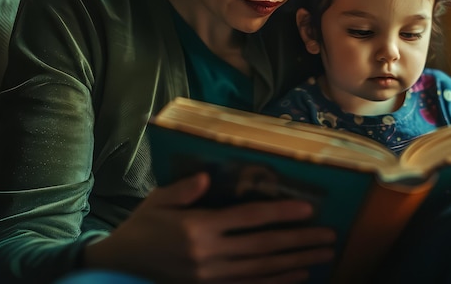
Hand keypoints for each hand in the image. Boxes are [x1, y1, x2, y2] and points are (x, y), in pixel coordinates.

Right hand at [83, 173, 335, 282]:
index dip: (280, 212)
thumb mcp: (157, 200)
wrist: (120, 264)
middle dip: (299, 240)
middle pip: (263, 246)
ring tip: (323, 255)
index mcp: (199, 228)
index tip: (308, 208)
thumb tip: (207, 177)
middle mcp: (209, 254)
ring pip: (262, 269)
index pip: (248, 218)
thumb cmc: (143, 226)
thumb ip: (184, 190)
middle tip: (329, 235)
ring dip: (296, 262)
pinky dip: (276, 283)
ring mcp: (211, 276)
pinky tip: (298, 276)